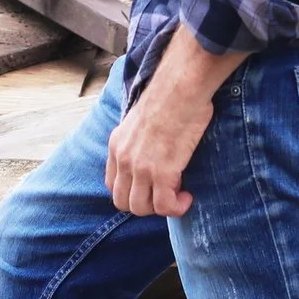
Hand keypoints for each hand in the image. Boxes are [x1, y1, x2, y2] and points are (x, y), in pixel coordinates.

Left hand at [105, 36, 246, 217]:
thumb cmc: (169, 97)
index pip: (112, 185)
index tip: (151, 187)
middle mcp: (123, 159)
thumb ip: (137, 138)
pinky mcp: (162, 172)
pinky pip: (165, 206)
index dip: (132, 192)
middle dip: (145, 204)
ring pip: (141, 209)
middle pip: (123, 202)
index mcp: (116, 145)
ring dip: (161, 208)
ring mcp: (141, 168)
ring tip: (177, 195)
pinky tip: (187, 197)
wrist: (179, 89)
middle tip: (165, 193)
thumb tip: (151, 147)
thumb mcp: (139, 119)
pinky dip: (177, 208)